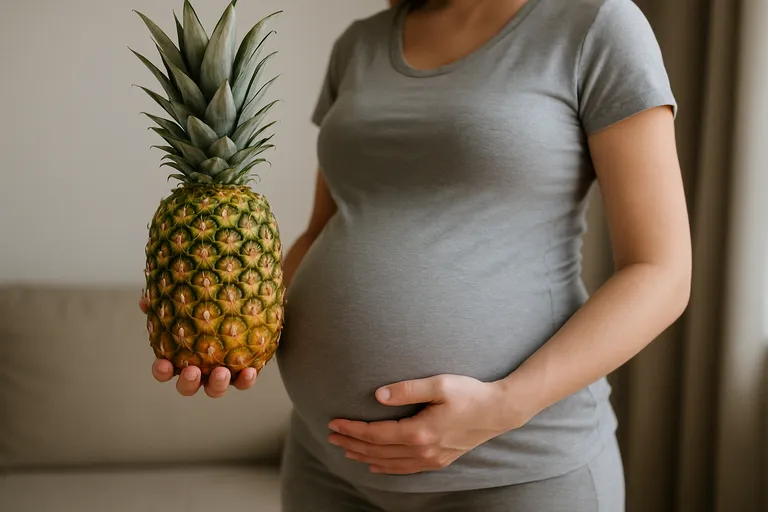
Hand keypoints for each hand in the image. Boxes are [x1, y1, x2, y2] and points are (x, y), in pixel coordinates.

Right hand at [139, 296, 257, 397]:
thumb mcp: (185, 302)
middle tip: (192, 371)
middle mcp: (199, 371)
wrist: (240, 309)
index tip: (162, 364)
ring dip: (217, 384)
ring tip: (221, 372)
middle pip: (188, 386)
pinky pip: (243, 382)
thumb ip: (165, 303)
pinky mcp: (242, 373)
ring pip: (215, 389)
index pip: (165, 370)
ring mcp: (220, 374)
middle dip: (188, 382)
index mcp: (180, 358)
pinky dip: (245, 380)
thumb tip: (145, 301)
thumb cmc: (206, 310)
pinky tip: (249, 371)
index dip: (161, 371)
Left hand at [327, 374, 532, 474]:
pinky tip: (375, 465)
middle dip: (352, 443)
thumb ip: (408, 389)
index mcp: (420, 432)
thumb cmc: (470, 393)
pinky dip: (386, 468)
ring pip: (389, 463)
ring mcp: (431, 459)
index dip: (353, 429)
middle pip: (378, 451)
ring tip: (345, 450)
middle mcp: (423, 450)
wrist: (499, 411)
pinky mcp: (439, 460)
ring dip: (364, 457)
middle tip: (331, 436)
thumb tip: (379, 395)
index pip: (376, 434)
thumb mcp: (439, 384)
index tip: (334, 422)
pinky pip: (405, 469)